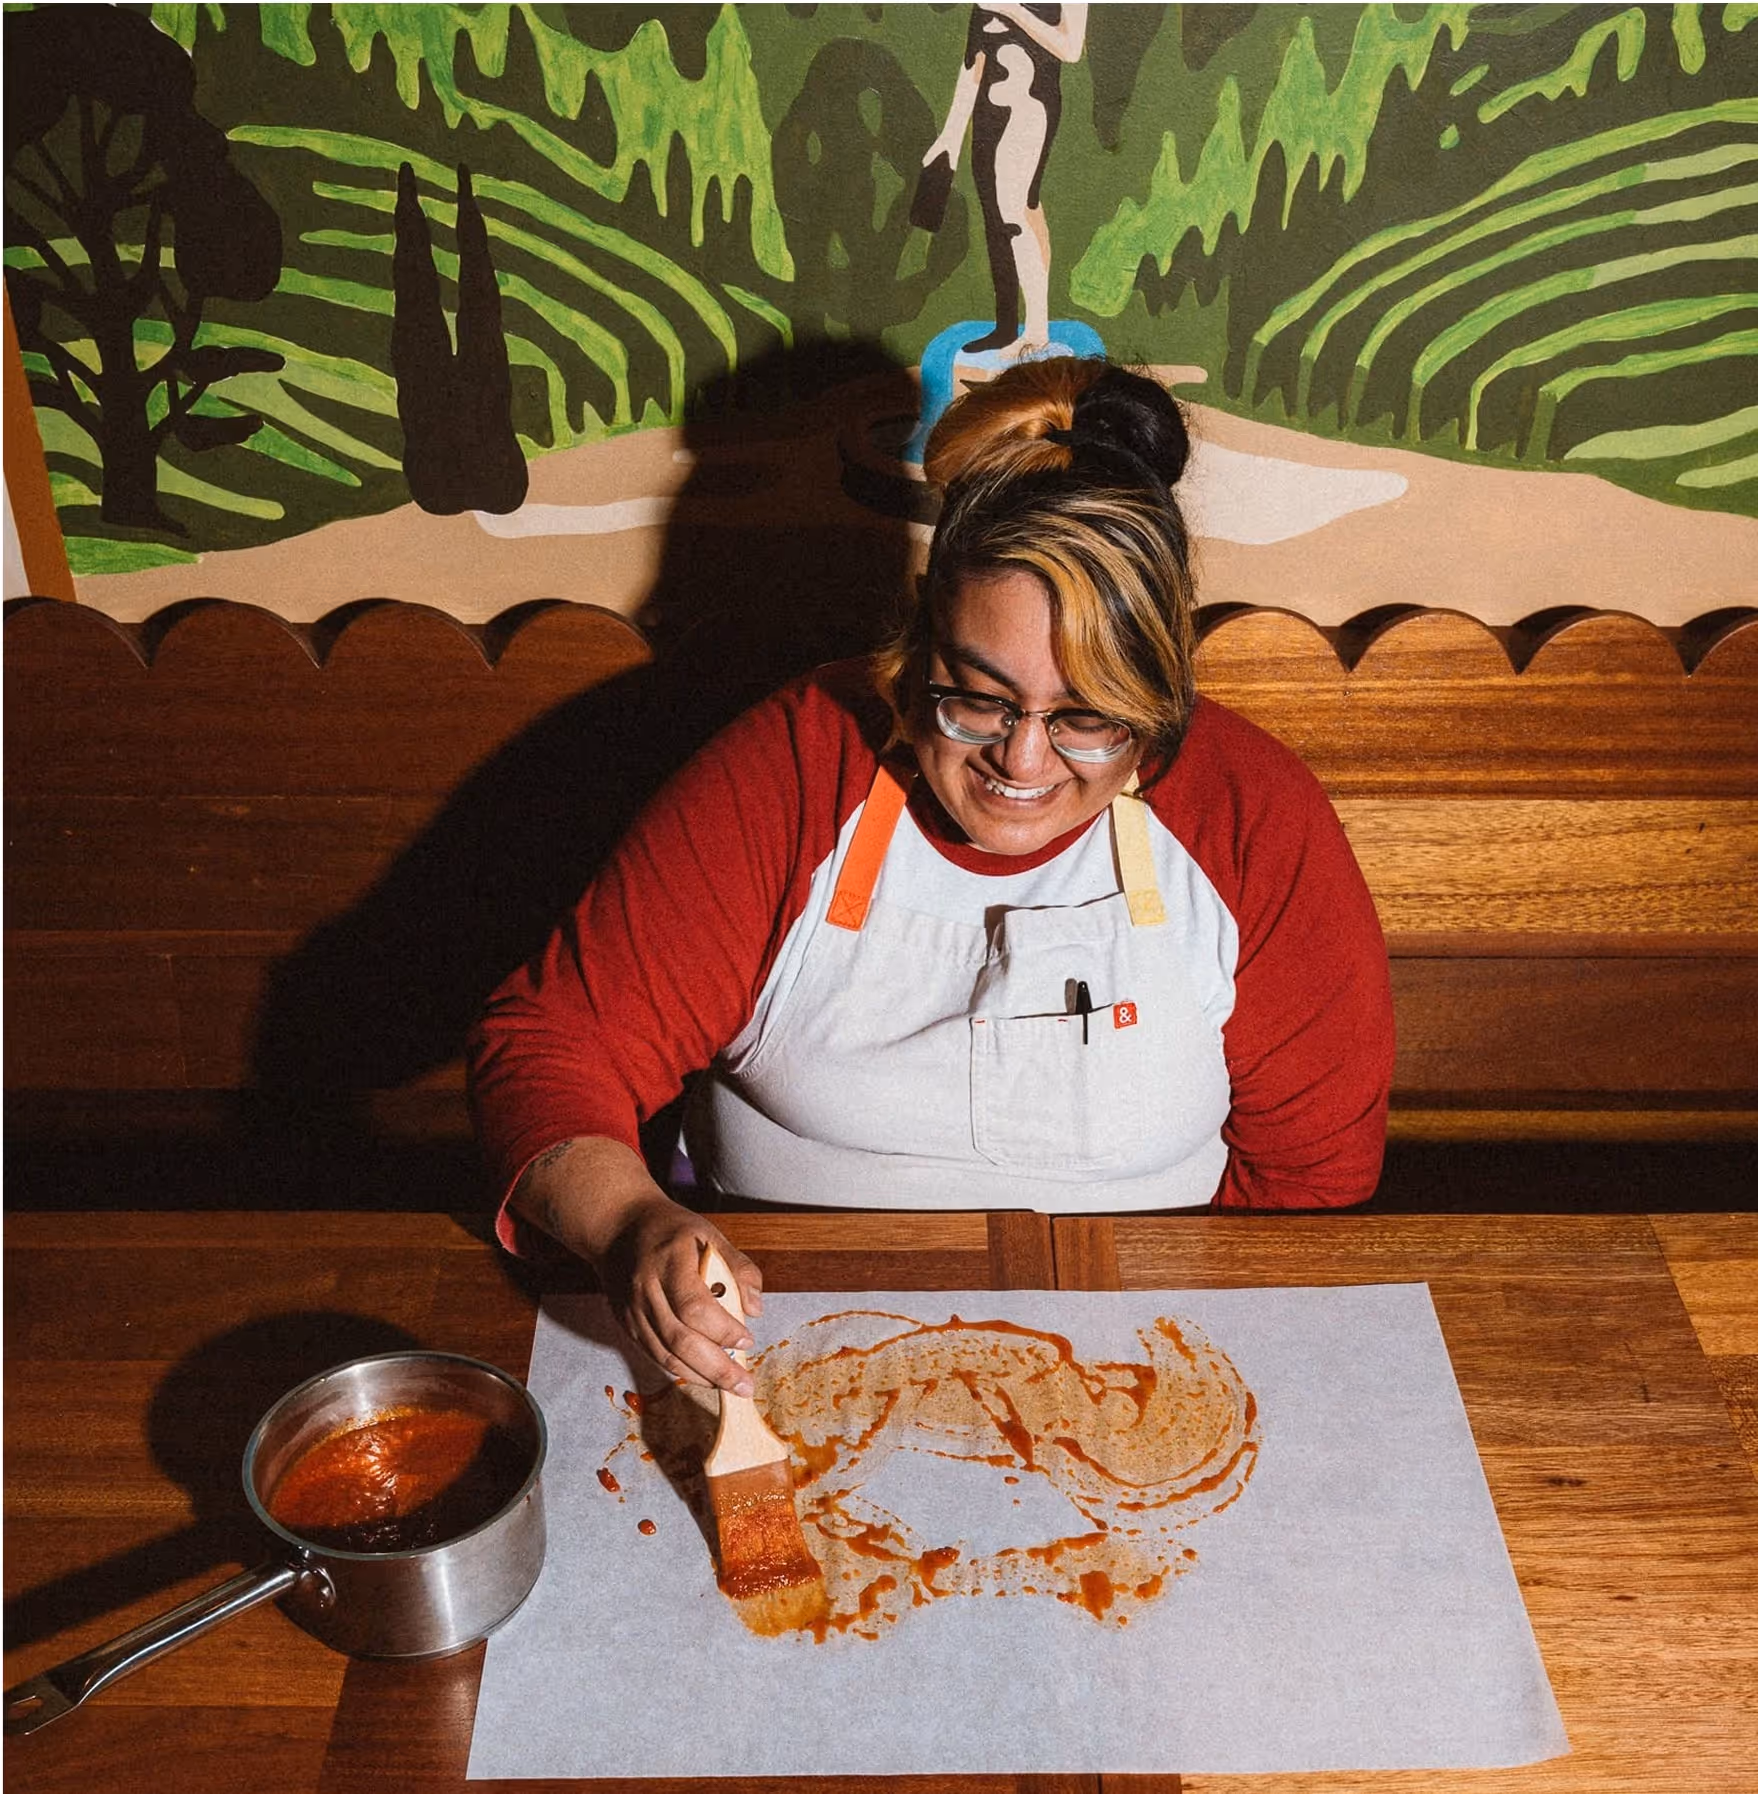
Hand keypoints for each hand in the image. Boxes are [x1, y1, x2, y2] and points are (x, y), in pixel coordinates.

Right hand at [597, 1194, 765, 1397]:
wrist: (617, 1228)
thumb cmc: (668, 1229)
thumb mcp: (708, 1233)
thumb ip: (737, 1267)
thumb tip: (755, 1309)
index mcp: (670, 1261)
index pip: (694, 1306)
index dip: (722, 1329)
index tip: (747, 1340)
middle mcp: (646, 1289)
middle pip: (679, 1339)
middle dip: (716, 1368)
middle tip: (744, 1384)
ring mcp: (632, 1309)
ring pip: (664, 1354)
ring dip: (699, 1376)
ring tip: (728, 1387)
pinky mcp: (626, 1323)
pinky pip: (653, 1354)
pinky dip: (679, 1370)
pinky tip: (702, 1376)